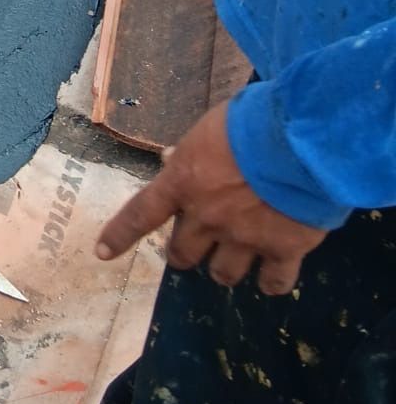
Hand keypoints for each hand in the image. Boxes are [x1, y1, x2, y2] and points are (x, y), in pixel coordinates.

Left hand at [95, 103, 327, 295]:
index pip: (141, 214)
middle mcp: (207, 217)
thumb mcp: (208, 129)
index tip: (102, 253)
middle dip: (186, 252)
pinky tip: (272, 275)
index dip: (119, 236)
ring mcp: (244, 237)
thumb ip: (192, 151)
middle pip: (182, 254)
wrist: (302, 139)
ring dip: (224, 269)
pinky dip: (271, 282)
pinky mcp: (284, 249)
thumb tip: (173, 158)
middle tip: (196, 245)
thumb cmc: (251, 122)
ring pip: (222, 274)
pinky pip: (274, 282)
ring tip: (235, 259)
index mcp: (182, 183)